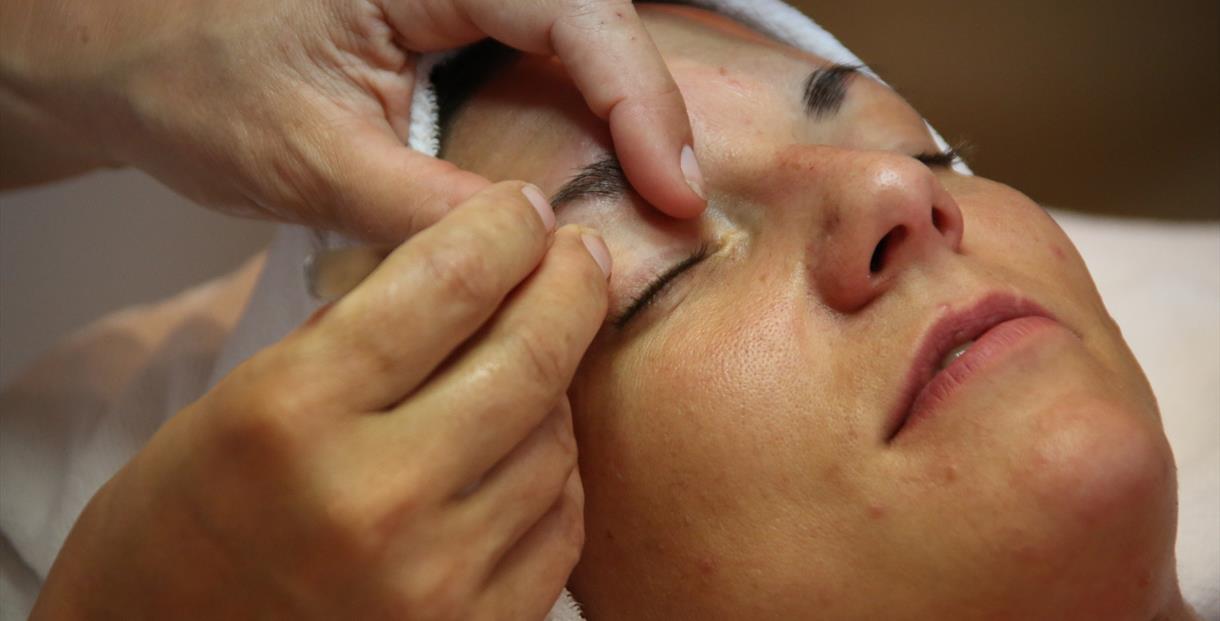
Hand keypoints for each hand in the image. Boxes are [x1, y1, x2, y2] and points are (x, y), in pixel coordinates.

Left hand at [0, 0, 705, 240]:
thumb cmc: (194, 85)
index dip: (638, 100)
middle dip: (646, 102)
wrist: (127, 58)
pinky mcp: (446, 15)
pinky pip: (539, 48)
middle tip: (678, 201)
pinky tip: (595, 164)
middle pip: (594, 10)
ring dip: (622, 104)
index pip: (572, 11)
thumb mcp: (313, 162)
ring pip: (577, 27)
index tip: (673, 191)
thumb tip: (546, 252)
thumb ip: (430, 212)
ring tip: (655, 189)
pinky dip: (579, 106)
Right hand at [32, 181, 610, 619]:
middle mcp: (372, 500)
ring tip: (525, 365)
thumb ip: (365, 333)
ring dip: (553, 388)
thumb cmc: (193, 513)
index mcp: (292, 415)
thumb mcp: (248, 395)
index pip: (445, 285)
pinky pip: (562, 524)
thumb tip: (482, 268)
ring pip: (556, 441)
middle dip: (570, 286)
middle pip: (527, 358)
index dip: (504, 228)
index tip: (525, 208)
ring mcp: (431, 581)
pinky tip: (525, 447)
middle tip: (581, 255)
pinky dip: (553, 473)